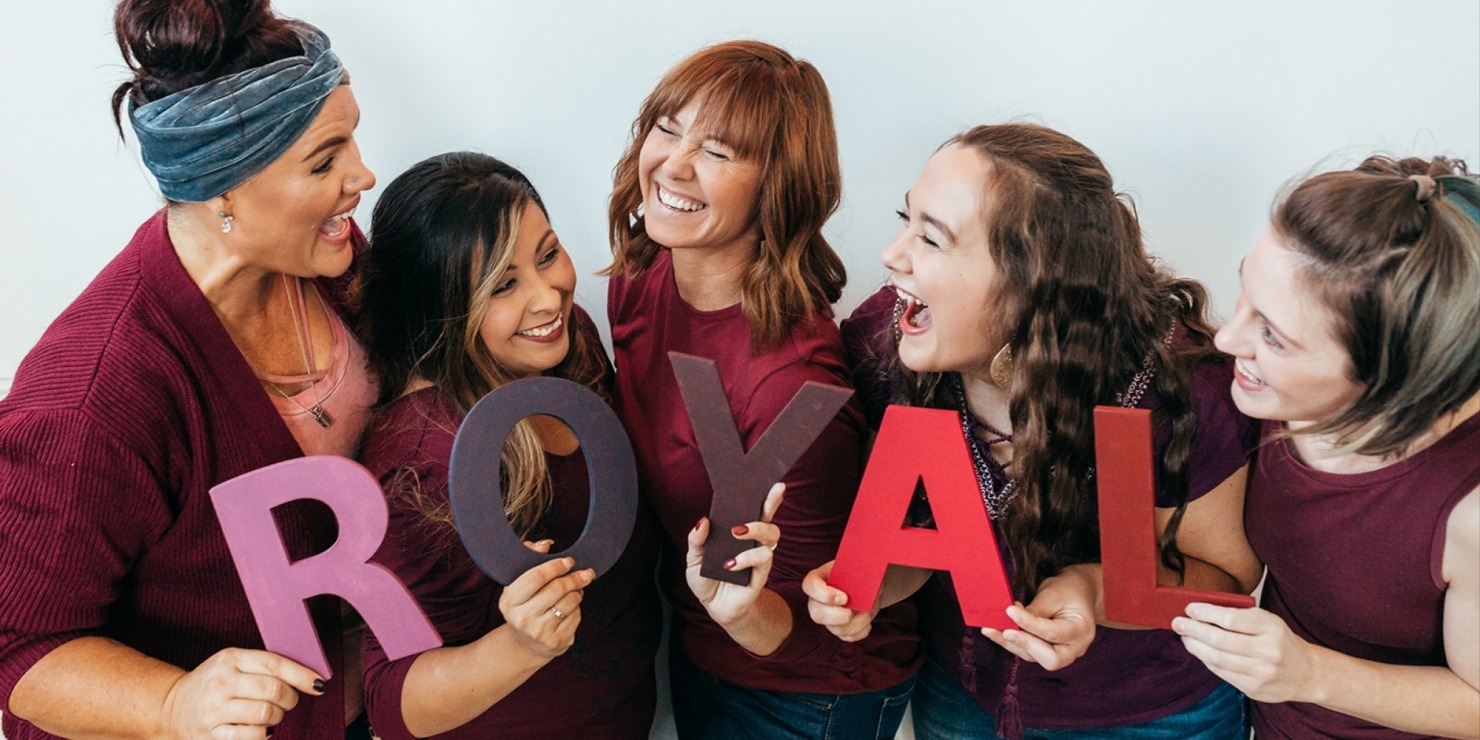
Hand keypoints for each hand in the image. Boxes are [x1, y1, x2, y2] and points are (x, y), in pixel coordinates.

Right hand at [161, 648, 323, 737]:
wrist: (171, 706)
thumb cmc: (214, 684)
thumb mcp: (233, 664)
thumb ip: (264, 667)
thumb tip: (308, 677)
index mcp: (230, 658)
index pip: (274, 664)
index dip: (301, 675)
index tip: (319, 684)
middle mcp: (221, 681)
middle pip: (273, 690)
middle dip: (290, 698)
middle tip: (289, 701)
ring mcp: (214, 708)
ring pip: (266, 714)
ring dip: (278, 717)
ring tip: (273, 715)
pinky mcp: (211, 733)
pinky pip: (253, 736)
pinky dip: (265, 733)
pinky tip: (261, 728)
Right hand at [498, 554, 592, 659]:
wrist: (528, 642)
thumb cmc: (526, 604)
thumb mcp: (519, 583)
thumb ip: (529, 557)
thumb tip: (546, 545)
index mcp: (509, 601)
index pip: (535, 577)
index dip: (555, 566)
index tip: (568, 561)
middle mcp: (522, 618)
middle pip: (556, 588)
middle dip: (574, 577)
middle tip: (584, 573)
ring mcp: (539, 632)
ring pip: (570, 601)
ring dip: (577, 592)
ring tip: (575, 590)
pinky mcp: (557, 641)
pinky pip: (576, 616)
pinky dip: (577, 608)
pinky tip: (571, 607)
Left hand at [686, 483, 785, 626]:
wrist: (713, 607)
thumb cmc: (706, 578)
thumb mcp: (693, 558)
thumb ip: (696, 540)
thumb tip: (703, 520)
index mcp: (738, 531)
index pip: (752, 508)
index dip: (764, 494)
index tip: (772, 479)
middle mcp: (752, 541)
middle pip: (769, 516)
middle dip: (773, 501)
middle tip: (774, 490)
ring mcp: (758, 556)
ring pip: (772, 534)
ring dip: (757, 528)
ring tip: (737, 531)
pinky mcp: (761, 574)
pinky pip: (763, 559)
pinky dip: (746, 558)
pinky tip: (731, 564)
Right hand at [803, 560, 879, 642]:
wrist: (869, 584)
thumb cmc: (862, 572)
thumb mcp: (861, 567)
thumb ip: (859, 572)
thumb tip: (866, 582)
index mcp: (818, 578)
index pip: (810, 586)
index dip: (824, 595)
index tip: (845, 598)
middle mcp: (817, 600)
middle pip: (817, 614)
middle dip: (839, 617)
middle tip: (854, 611)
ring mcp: (827, 617)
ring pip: (836, 629)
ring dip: (858, 622)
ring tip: (868, 610)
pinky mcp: (838, 629)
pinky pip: (848, 636)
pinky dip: (861, 630)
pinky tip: (867, 619)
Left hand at [982, 567, 1095, 670]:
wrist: (1077, 592)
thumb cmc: (1068, 590)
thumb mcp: (1054, 594)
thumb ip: (1036, 610)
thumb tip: (1012, 618)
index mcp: (1082, 631)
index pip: (1054, 633)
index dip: (1030, 624)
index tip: (1010, 611)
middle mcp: (1075, 649)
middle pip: (1050, 659)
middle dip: (1024, 644)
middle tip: (1004, 630)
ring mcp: (1062, 654)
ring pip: (1034, 657)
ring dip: (1010, 644)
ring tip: (991, 628)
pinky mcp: (1046, 652)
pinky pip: (1027, 652)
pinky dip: (1011, 642)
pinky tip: (995, 631)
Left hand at [1173, 602, 1319, 703]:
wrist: (1306, 673)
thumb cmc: (1280, 640)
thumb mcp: (1268, 621)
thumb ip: (1239, 616)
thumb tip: (1200, 611)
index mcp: (1272, 628)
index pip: (1231, 619)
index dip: (1206, 613)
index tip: (1189, 609)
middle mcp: (1268, 651)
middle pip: (1219, 640)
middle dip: (1193, 630)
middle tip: (1178, 623)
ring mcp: (1261, 673)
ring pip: (1217, 659)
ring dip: (1195, 647)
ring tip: (1185, 637)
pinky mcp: (1253, 689)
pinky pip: (1221, 673)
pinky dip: (1207, 661)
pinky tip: (1200, 652)